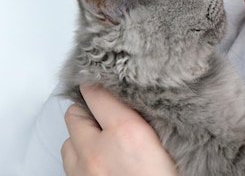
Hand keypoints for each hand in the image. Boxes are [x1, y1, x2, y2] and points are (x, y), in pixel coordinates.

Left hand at [61, 84, 177, 175]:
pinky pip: (70, 162)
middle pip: (75, 113)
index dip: (102, 83)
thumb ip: (155, 120)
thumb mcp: (171, 145)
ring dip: (83, 136)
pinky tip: (101, 159)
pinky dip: (81, 157)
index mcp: (126, 134)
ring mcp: (83, 171)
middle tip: (109, 112)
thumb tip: (145, 101)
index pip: (97, 93)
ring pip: (69, 139)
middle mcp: (98, 151)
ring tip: (104, 140)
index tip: (110, 81)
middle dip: (89, 109)